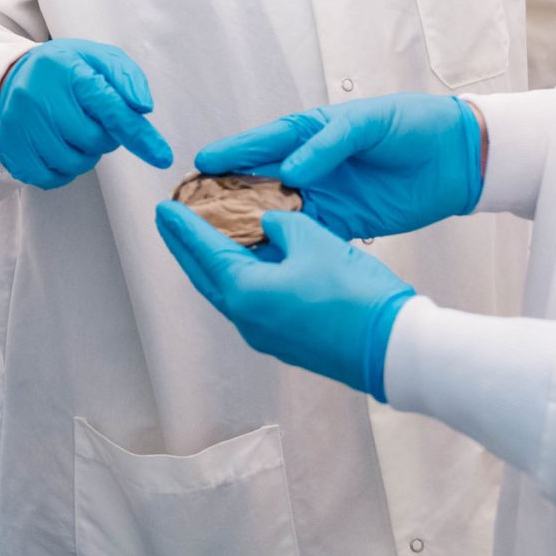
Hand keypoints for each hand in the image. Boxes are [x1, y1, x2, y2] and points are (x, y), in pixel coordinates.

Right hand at [0, 39, 175, 188]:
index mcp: (67, 69)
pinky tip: (59, 148)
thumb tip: (142, 108)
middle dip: (104, 138)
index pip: (110, 108)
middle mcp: (38, 95)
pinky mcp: (9, 147)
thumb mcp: (101, 59)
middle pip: (92, 140)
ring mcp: (19, 123)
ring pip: (72, 163)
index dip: (139, 135)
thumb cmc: (69, 69)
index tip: (162, 157)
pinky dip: (62, 171)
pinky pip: (48, 178)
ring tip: (75, 132)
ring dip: (84, 155)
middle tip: (94, 121)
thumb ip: (127, 79)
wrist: (18, 74)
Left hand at [156, 204, 416, 400]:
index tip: (162, 207)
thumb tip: (267, 225)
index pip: (203, 250)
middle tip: (170, 220)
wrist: (393, 348)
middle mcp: (246, 319)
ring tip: (205, 237)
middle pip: (206, 275)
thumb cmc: (353, 292)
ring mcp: (265, 336)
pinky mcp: (286, 342)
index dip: (183, 225)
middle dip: (186, 246)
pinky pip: (250, 303)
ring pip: (228, 291)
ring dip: (213, 263)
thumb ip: (280, 225)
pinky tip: (249, 263)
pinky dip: (240, 279)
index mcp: (245, 292)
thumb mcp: (314, 240)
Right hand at [194, 94, 481, 240]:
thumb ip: (328, 144)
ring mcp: (327, 195)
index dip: (232, 153)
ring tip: (220, 238)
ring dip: (253, 224)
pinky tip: (265, 257)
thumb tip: (292, 170)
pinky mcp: (347, 223)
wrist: (458, 157)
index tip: (201, 163)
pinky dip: (287, 246)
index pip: (264, 143)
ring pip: (279, 212)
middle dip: (230, 193)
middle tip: (197, 208)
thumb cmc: (413, 125)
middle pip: (262, 181)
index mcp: (312, 132)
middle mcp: (312, 165)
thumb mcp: (368, 122)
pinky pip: (309, 235)